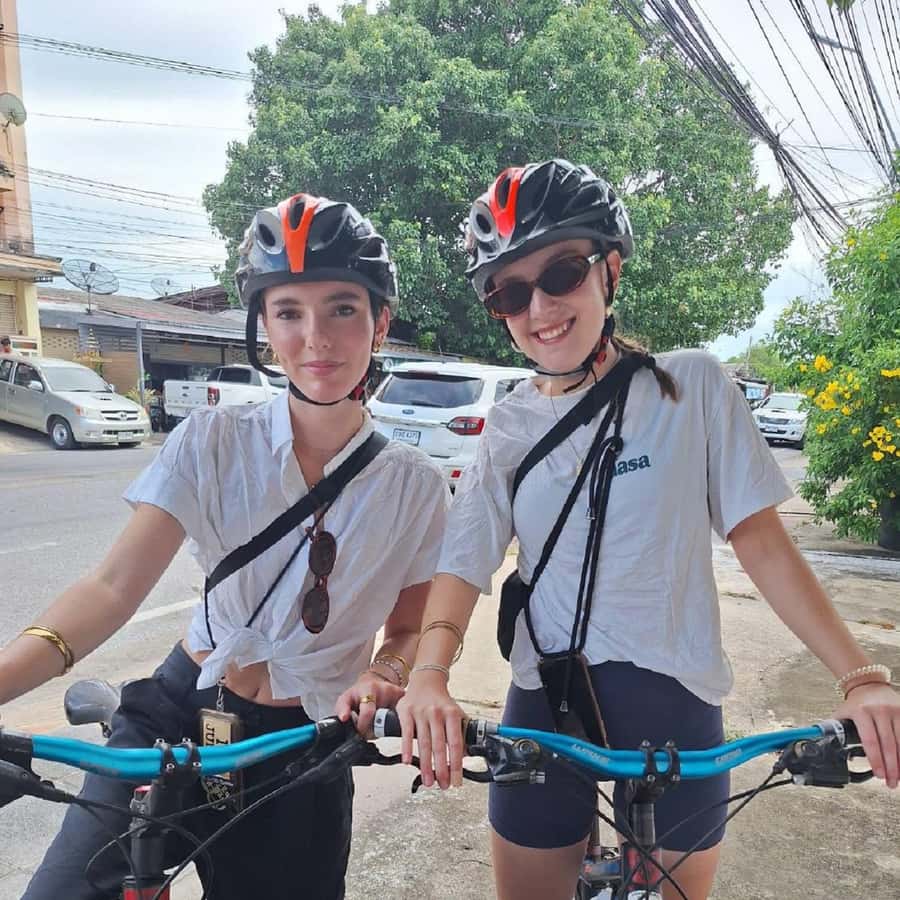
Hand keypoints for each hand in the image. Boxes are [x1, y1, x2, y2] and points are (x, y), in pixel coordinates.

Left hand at [335, 670, 403, 736]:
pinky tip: (388, 720)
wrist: (372, 684)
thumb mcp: (346, 699)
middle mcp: (385, 689)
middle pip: (383, 719)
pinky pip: (403, 716)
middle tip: (370, 730)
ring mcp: (397, 694)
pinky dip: (395, 722)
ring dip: (385, 726)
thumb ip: (342, 708)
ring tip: (377, 723)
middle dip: (376, 729)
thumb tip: (344, 718)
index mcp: (369, 688)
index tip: (360, 732)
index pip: (368, 712)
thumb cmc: (358, 693)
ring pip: (393, 720)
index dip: (363, 726)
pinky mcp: (404, 699)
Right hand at [395, 671, 464, 789]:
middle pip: (439, 746)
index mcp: (452, 714)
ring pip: (423, 743)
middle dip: (441, 769)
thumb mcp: (455, 713)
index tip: (457, 780)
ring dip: (425, 765)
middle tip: (443, 785)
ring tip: (428, 781)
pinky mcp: (406, 711)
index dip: (457, 764)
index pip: (456, 743)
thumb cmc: (442, 702)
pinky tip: (406, 762)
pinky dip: (406, 748)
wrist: (426, 680)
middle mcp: (437, 712)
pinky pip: (406, 732)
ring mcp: (420, 712)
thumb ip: (460, 733)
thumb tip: (465, 756)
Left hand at [833, 682, 899, 787]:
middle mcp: (879, 711)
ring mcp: (895, 711)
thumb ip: (834, 729)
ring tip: (898, 778)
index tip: (878, 775)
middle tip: (890, 783)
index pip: (870, 740)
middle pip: (888, 745)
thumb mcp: (842, 714)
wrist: (868, 684)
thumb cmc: (855, 704)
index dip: (875, 760)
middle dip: (890, 767)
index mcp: (861, 712)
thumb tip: (820, 744)